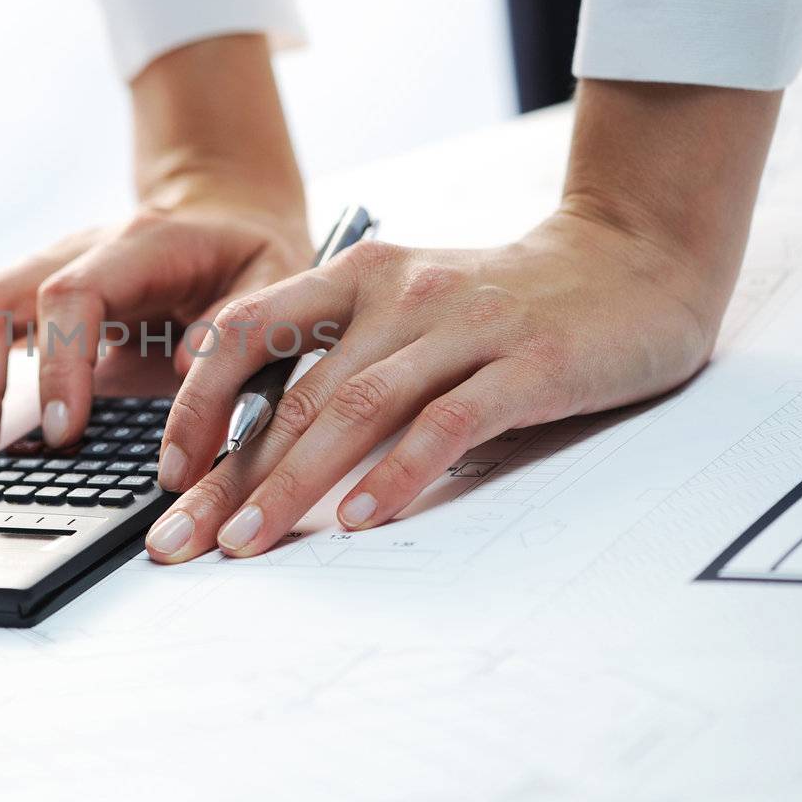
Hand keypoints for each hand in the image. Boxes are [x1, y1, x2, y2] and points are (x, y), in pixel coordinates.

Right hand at [0, 200, 311, 477]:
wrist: (220, 215)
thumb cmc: (245, 256)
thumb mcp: (273, 279)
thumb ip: (238, 325)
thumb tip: (186, 368)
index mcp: (135, 247)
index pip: (70, 297)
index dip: (58, 364)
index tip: (62, 432)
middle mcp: (70, 253)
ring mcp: (36, 273)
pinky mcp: (21, 300)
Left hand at [144, 79, 783, 560]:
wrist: (631, 258)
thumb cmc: (504, 301)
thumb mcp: (406, 307)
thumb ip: (342, 356)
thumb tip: (258, 447)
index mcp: (356, 278)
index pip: (247, 332)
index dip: (197, 402)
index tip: (170, 473)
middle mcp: (397, 295)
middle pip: (292, 394)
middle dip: (227, 476)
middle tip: (179, 541)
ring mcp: (462, 326)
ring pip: (355, 409)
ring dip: (292, 485)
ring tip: (247, 543)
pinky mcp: (526, 363)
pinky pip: (447, 422)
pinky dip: (399, 473)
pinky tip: (362, 519)